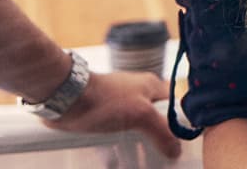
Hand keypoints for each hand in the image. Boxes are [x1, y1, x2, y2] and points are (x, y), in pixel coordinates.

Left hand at [45, 70, 183, 160]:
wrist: (66, 98)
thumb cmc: (104, 99)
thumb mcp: (141, 115)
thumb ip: (162, 132)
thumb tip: (176, 150)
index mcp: (151, 86)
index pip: (175, 103)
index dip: (180, 121)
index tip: (181, 143)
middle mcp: (138, 94)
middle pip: (156, 120)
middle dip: (158, 139)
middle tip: (161, 157)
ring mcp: (120, 106)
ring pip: (136, 130)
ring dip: (138, 146)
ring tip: (141, 164)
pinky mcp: (104, 117)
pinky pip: (117, 136)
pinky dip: (119, 148)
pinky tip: (117, 161)